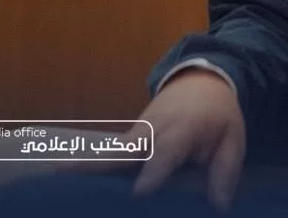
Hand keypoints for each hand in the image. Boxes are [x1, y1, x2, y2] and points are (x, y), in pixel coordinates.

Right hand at [70, 69, 245, 211]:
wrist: (202, 81)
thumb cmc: (219, 115)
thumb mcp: (233, 140)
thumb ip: (225, 172)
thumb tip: (219, 207)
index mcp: (181, 130)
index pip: (165, 152)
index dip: (154, 171)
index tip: (140, 191)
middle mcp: (152, 131)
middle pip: (123, 149)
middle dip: (99, 163)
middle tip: (65, 172)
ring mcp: (135, 134)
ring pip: (109, 152)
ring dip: (84, 163)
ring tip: (55, 174)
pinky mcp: (127, 140)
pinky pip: (109, 155)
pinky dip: (89, 164)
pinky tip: (64, 177)